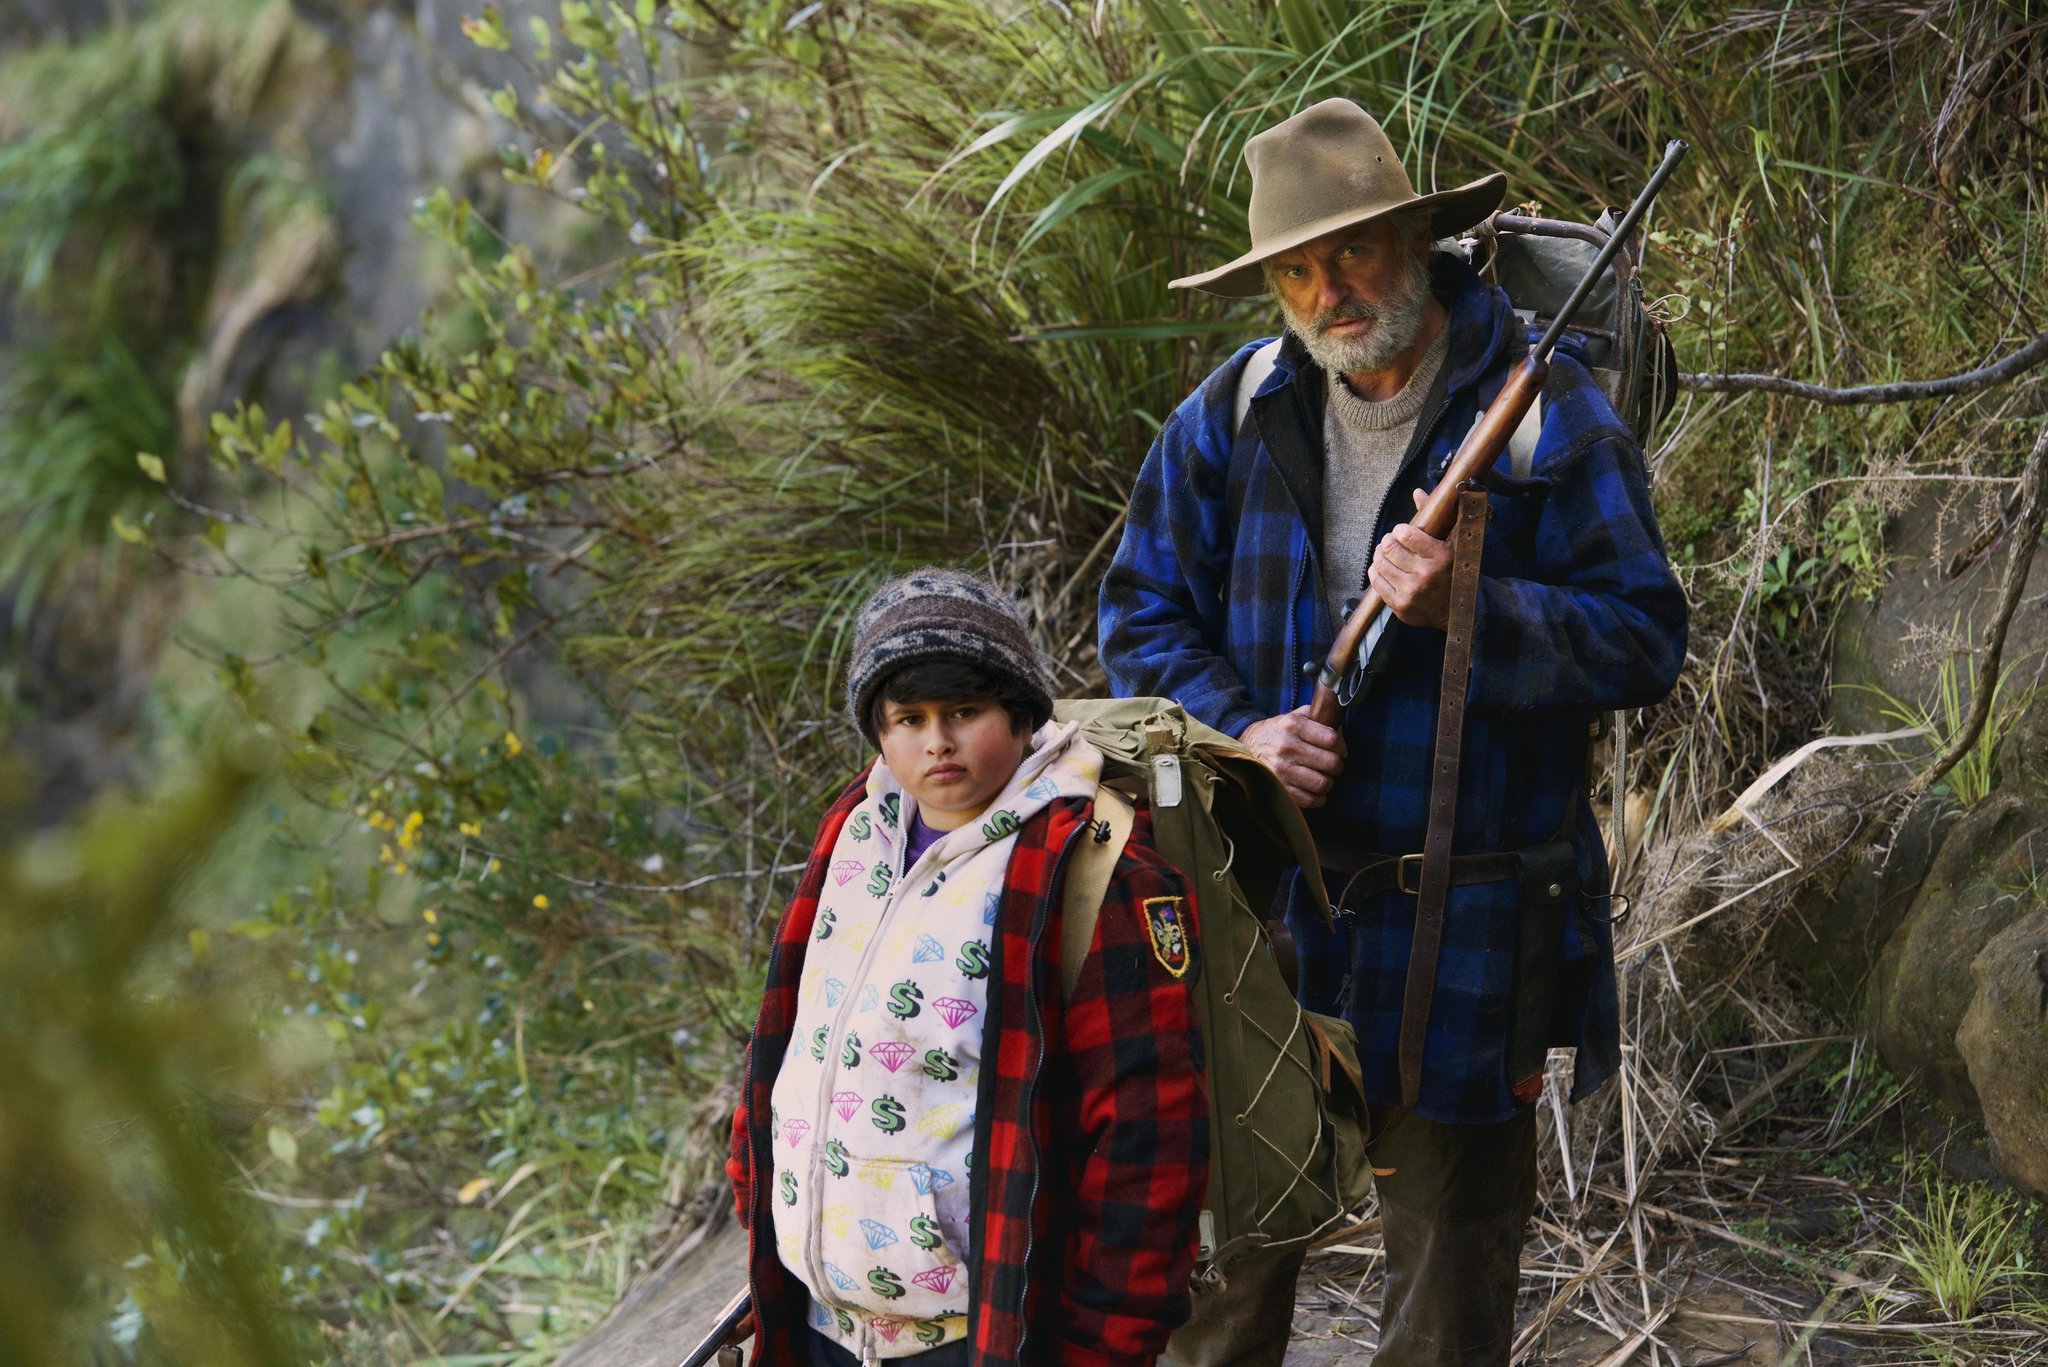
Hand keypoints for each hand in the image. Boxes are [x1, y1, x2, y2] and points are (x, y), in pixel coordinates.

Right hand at [1241, 706, 1346, 807]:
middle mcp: (1287, 747)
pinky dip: (1318, 797)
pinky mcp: (1279, 787)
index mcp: (1293, 725)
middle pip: (1331, 762)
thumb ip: (1318, 717)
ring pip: (1323, 783)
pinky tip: (1315, 789)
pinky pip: (1310, 799)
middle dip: (1338, 765)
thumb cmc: (1277, 733)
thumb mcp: (1294, 716)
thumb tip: (1341, 730)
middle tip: (1334, 765)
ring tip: (1324, 777)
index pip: (1331, 739)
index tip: (1340, 749)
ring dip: (1329, 782)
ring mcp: (1282, 769)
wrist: (1247, 747)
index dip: (1342, 746)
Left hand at [1367, 487, 1454, 630]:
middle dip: (1387, 541)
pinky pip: (1376, 581)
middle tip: (1391, 543)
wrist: (1454, 611)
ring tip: (1386, 555)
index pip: (1405, 533)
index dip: (1399, 530)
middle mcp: (1426, 575)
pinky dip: (1376, 571)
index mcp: (1441, 556)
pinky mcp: (1400, 606)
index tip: (1403, 533)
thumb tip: (1417, 492)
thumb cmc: (1450, 572)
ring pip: (1379, 563)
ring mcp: (1412, 592)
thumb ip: (1436, 517)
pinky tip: (1383, 569)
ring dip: (1380, 555)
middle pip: (1388, 547)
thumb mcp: (1451, 543)